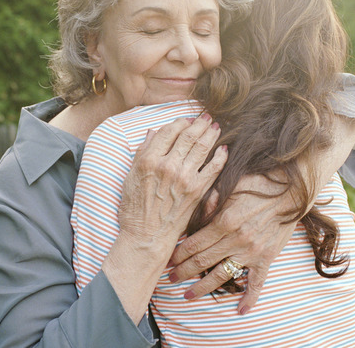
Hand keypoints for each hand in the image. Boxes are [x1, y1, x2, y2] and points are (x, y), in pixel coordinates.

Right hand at [117, 114, 226, 254]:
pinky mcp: (197, 191)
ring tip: (216, 127)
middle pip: (188, 135)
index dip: (179, 122)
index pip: (168, 131)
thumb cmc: (134, 208)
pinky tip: (224, 149)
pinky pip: (213, 168)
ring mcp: (184, 178)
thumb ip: (142, 152)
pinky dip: (220, 156)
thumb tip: (153, 132)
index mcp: (149, 160)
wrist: (146, 236)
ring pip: (202, 147)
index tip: (186, 119)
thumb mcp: (130, 177)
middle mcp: (168, 166)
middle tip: (207, 116)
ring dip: (211, 134)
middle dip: (199, 123)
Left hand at [168, 174, 296, 314]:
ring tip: (188, 295)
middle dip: (184, 272)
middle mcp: (236, 240)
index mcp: (224, 221)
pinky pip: (257, 282)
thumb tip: (191, 218)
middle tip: (170, 278)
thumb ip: (208, 203)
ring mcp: (252, 252)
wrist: (291, 189)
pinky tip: (241, 310)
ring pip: (222, 275)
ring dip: (203, 287)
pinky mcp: (267, 258)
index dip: (178, 254)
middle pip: (203, 261)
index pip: (194, 244)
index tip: (168, 260)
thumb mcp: (228, 187)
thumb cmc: (256, 183)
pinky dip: (250, 298)